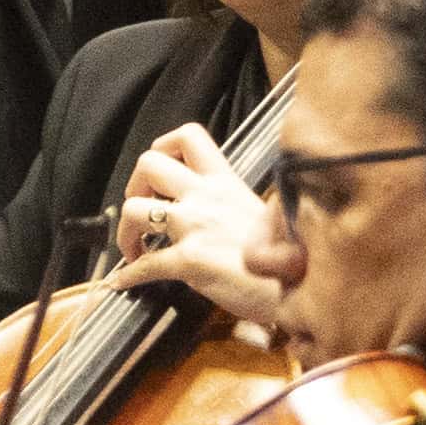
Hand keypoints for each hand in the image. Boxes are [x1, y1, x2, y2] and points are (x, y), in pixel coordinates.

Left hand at [113, 123, 284, 325]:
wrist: (300, 288)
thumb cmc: (288, 257)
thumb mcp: (261, 214)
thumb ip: (228, 206)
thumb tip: (206, 216)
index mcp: (225, 182)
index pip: (189, 136)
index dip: (163, 147)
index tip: (161, 174)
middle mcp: (206, 196)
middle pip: (148, 163)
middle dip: (134, 185)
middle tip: (143, 211)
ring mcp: (195, 226)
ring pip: (134, 209)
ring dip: (125, 232)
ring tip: (135, 249)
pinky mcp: (189, 259)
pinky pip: (144, 265)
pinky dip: (128, 275)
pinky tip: (126, 282)